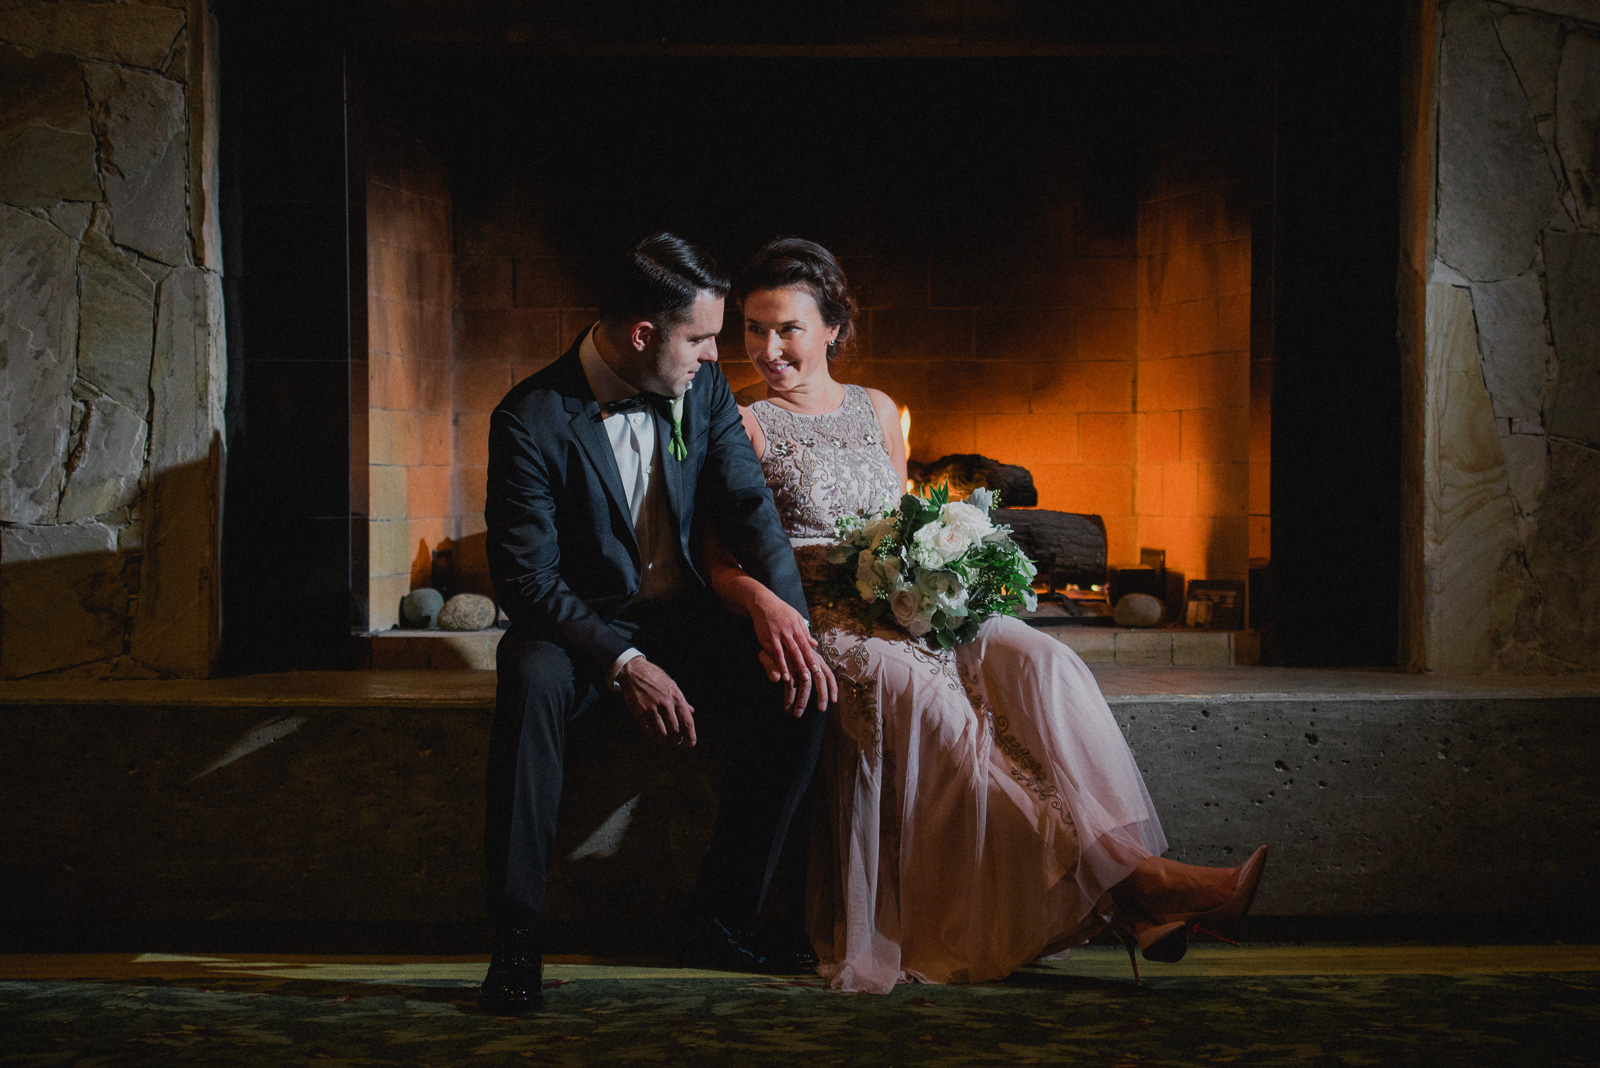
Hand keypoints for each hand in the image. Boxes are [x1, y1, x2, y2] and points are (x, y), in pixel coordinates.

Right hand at [616, 657, 696, 746]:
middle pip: (676, 730)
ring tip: (666, 742)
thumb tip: (691, 711)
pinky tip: (655, 737)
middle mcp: (666, 704)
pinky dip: (653, 737)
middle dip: (677, 740)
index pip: (687, 721)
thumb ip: (682, 701)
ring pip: (662, 733)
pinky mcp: (639, 712)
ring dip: (665, 741)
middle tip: (677, 743)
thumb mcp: (672, 686)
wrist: (635, 672)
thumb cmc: (656, 678)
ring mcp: (652, 709)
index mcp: (676, 697)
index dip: (690, 735)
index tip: (691, 744)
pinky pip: (648, 731)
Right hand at [748, 591, 837, 716]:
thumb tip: (815, 644)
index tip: (817, 669)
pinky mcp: (766, 638)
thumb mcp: (796, 618)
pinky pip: (773, 653)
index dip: (811, 658)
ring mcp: (776, 635)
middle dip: (803, 665)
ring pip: (784, 654)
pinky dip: (777, 664)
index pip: (805, 645)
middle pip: (797, 651)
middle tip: (808, 678)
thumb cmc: (782, 611)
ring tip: (793, 681)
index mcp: (797, 627)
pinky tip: (780, 673)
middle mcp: (788, 632)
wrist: (763, 603)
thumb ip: (805, 632)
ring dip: (789, 668)